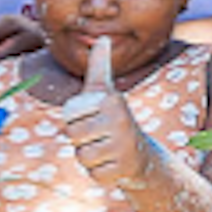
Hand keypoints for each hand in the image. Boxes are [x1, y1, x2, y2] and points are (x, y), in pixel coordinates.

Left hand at [58, 35, 150, 188]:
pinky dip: (100, 173)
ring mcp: (124, 146)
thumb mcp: (105, 91)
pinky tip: (113, 164)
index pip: (69, 118)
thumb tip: (103, 38)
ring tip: (105, 149)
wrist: (141, 153)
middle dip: (81, 141)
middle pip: (74, 137)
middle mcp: (120, 120)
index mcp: (111, 100)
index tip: (92, 120)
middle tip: (99, 137)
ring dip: (89, 157)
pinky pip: (95, 174)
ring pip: (83, 156)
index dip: (75, 122)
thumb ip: (99, 66)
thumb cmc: (113, 118)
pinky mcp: (124, 169)